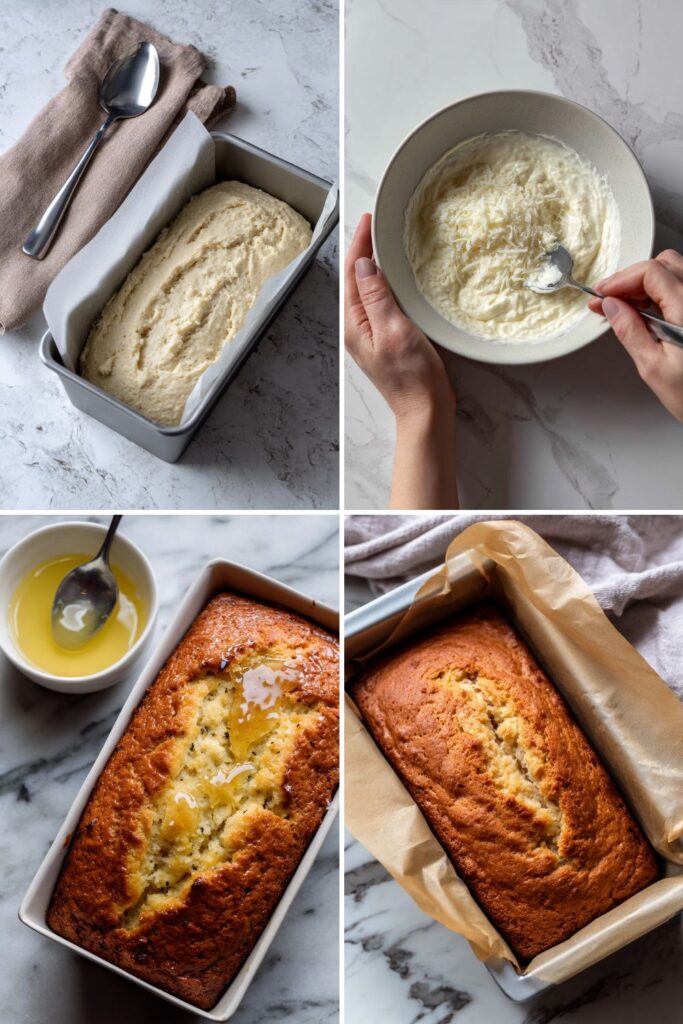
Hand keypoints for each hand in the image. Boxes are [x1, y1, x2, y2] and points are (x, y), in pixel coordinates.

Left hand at [344, 213, 454, 419]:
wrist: (425, 410)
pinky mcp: (387, 339)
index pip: (351, 275)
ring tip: (383, 244)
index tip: (369, 220)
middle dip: (363, 251)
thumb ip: (376, 297)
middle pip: (356, 281)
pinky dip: (386, 284)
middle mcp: (358, 328)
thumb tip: (363, 265)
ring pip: (368, 291)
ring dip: (374, 267)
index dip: (359, 245)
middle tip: (375, 225)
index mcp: (354, 324)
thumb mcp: (394, 330)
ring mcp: (372, 335)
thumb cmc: (412, 376)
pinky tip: (397, 279)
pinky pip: (381, 303)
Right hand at [588, 250, 682, 422]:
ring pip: (674, 272)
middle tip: (610, 299)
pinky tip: (646, 311)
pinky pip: (681, 288)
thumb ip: (629, 331)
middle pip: (664, 264)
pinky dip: (660, 293)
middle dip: (632, 277)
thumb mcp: (653, 367)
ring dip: (646, 283)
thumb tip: (611, 306)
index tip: (601, 294)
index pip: (651, 272)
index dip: (621, 280)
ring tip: (625, 306)